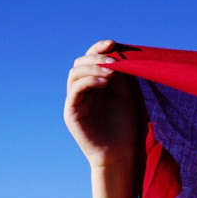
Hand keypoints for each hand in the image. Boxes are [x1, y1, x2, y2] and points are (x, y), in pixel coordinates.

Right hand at [64, 40, 140, 169]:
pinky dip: (89, 80)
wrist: (120, 154)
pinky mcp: (71, 112)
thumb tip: (115, 53)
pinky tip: (105, 81)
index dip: (99, 49)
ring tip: (112, 70)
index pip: (90, 60)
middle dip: (96, 57)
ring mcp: (74, 101)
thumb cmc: (125, 127)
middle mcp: (82, 91)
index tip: (114, 43)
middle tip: (114, 60)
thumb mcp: (125, 94)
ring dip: (93, 67)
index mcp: (94, 85)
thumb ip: (119, 75)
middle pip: (79, 63)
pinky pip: (75, 89)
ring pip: (75, 73)